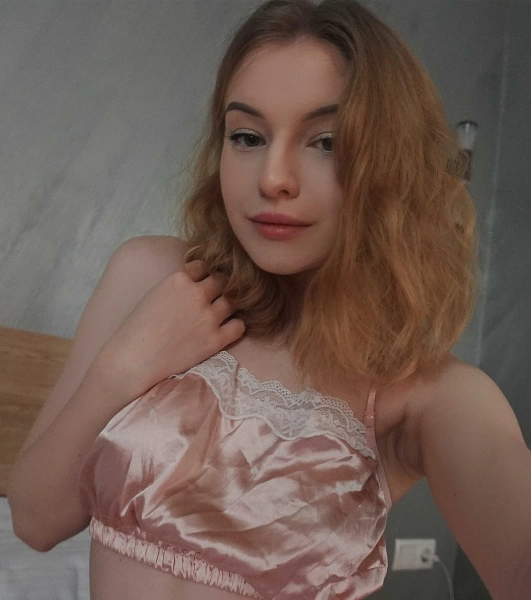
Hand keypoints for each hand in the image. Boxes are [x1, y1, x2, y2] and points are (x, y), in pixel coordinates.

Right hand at [92, 260, 244, 404]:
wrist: (134, 360)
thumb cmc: (137, 328)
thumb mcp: (155, 293)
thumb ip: (178, 284)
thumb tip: (197, 280)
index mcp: (179, 279)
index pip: (204, 266)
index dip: (203, 275)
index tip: (200, 284)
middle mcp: (197, 294)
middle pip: (222, 281)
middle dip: (218, 288)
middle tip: (213, 299)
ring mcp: (208, 317)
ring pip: (233, 302)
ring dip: (228, 306)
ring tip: (218, 314)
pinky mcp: (215, 340)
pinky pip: (239, 326)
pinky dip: (235, 326)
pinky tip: (225, 330)